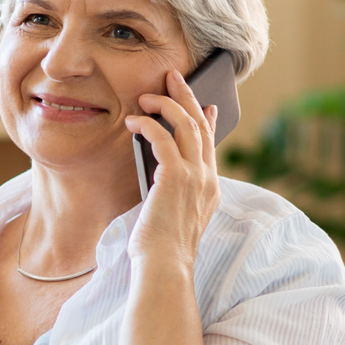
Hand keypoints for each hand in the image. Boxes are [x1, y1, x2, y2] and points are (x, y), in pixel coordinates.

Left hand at [125, 68, 221, 269]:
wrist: (164, 267)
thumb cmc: (161, 248)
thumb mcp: (173, 214)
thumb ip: (174, 190)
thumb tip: (161, 169)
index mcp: (210, 189)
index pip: (211, 144)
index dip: (207, 119)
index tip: (205, 104)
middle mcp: (208, 179)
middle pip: (200, 124)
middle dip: (186, 96)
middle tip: (173, 77)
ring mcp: (195, 177)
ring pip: (185, 124)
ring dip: (165, 104)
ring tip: (146, 96)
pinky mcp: (176, 177)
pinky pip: (162, 138)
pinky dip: (147, 125)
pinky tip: (133, 121)